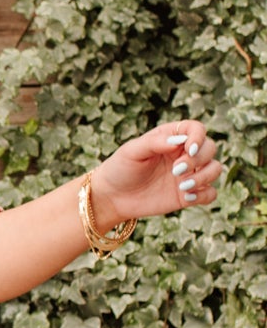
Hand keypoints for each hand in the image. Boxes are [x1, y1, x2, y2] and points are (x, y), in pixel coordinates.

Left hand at [90, 119, 222, 229]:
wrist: (112, 198)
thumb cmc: (120, 169)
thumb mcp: (132, 151)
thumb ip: (154, 143)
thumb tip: (178, 141)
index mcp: (172, 138)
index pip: (197, 129)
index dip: (198, 137)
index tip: (188, 149)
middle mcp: (184, 154)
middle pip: (210, 148)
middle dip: (198, 159)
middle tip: (176, 170)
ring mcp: (188, 175)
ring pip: (215, 169)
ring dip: (204, 177)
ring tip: (182, 187)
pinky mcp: (187, 195)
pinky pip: (210, 194)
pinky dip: (204, 195)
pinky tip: (186, 198)